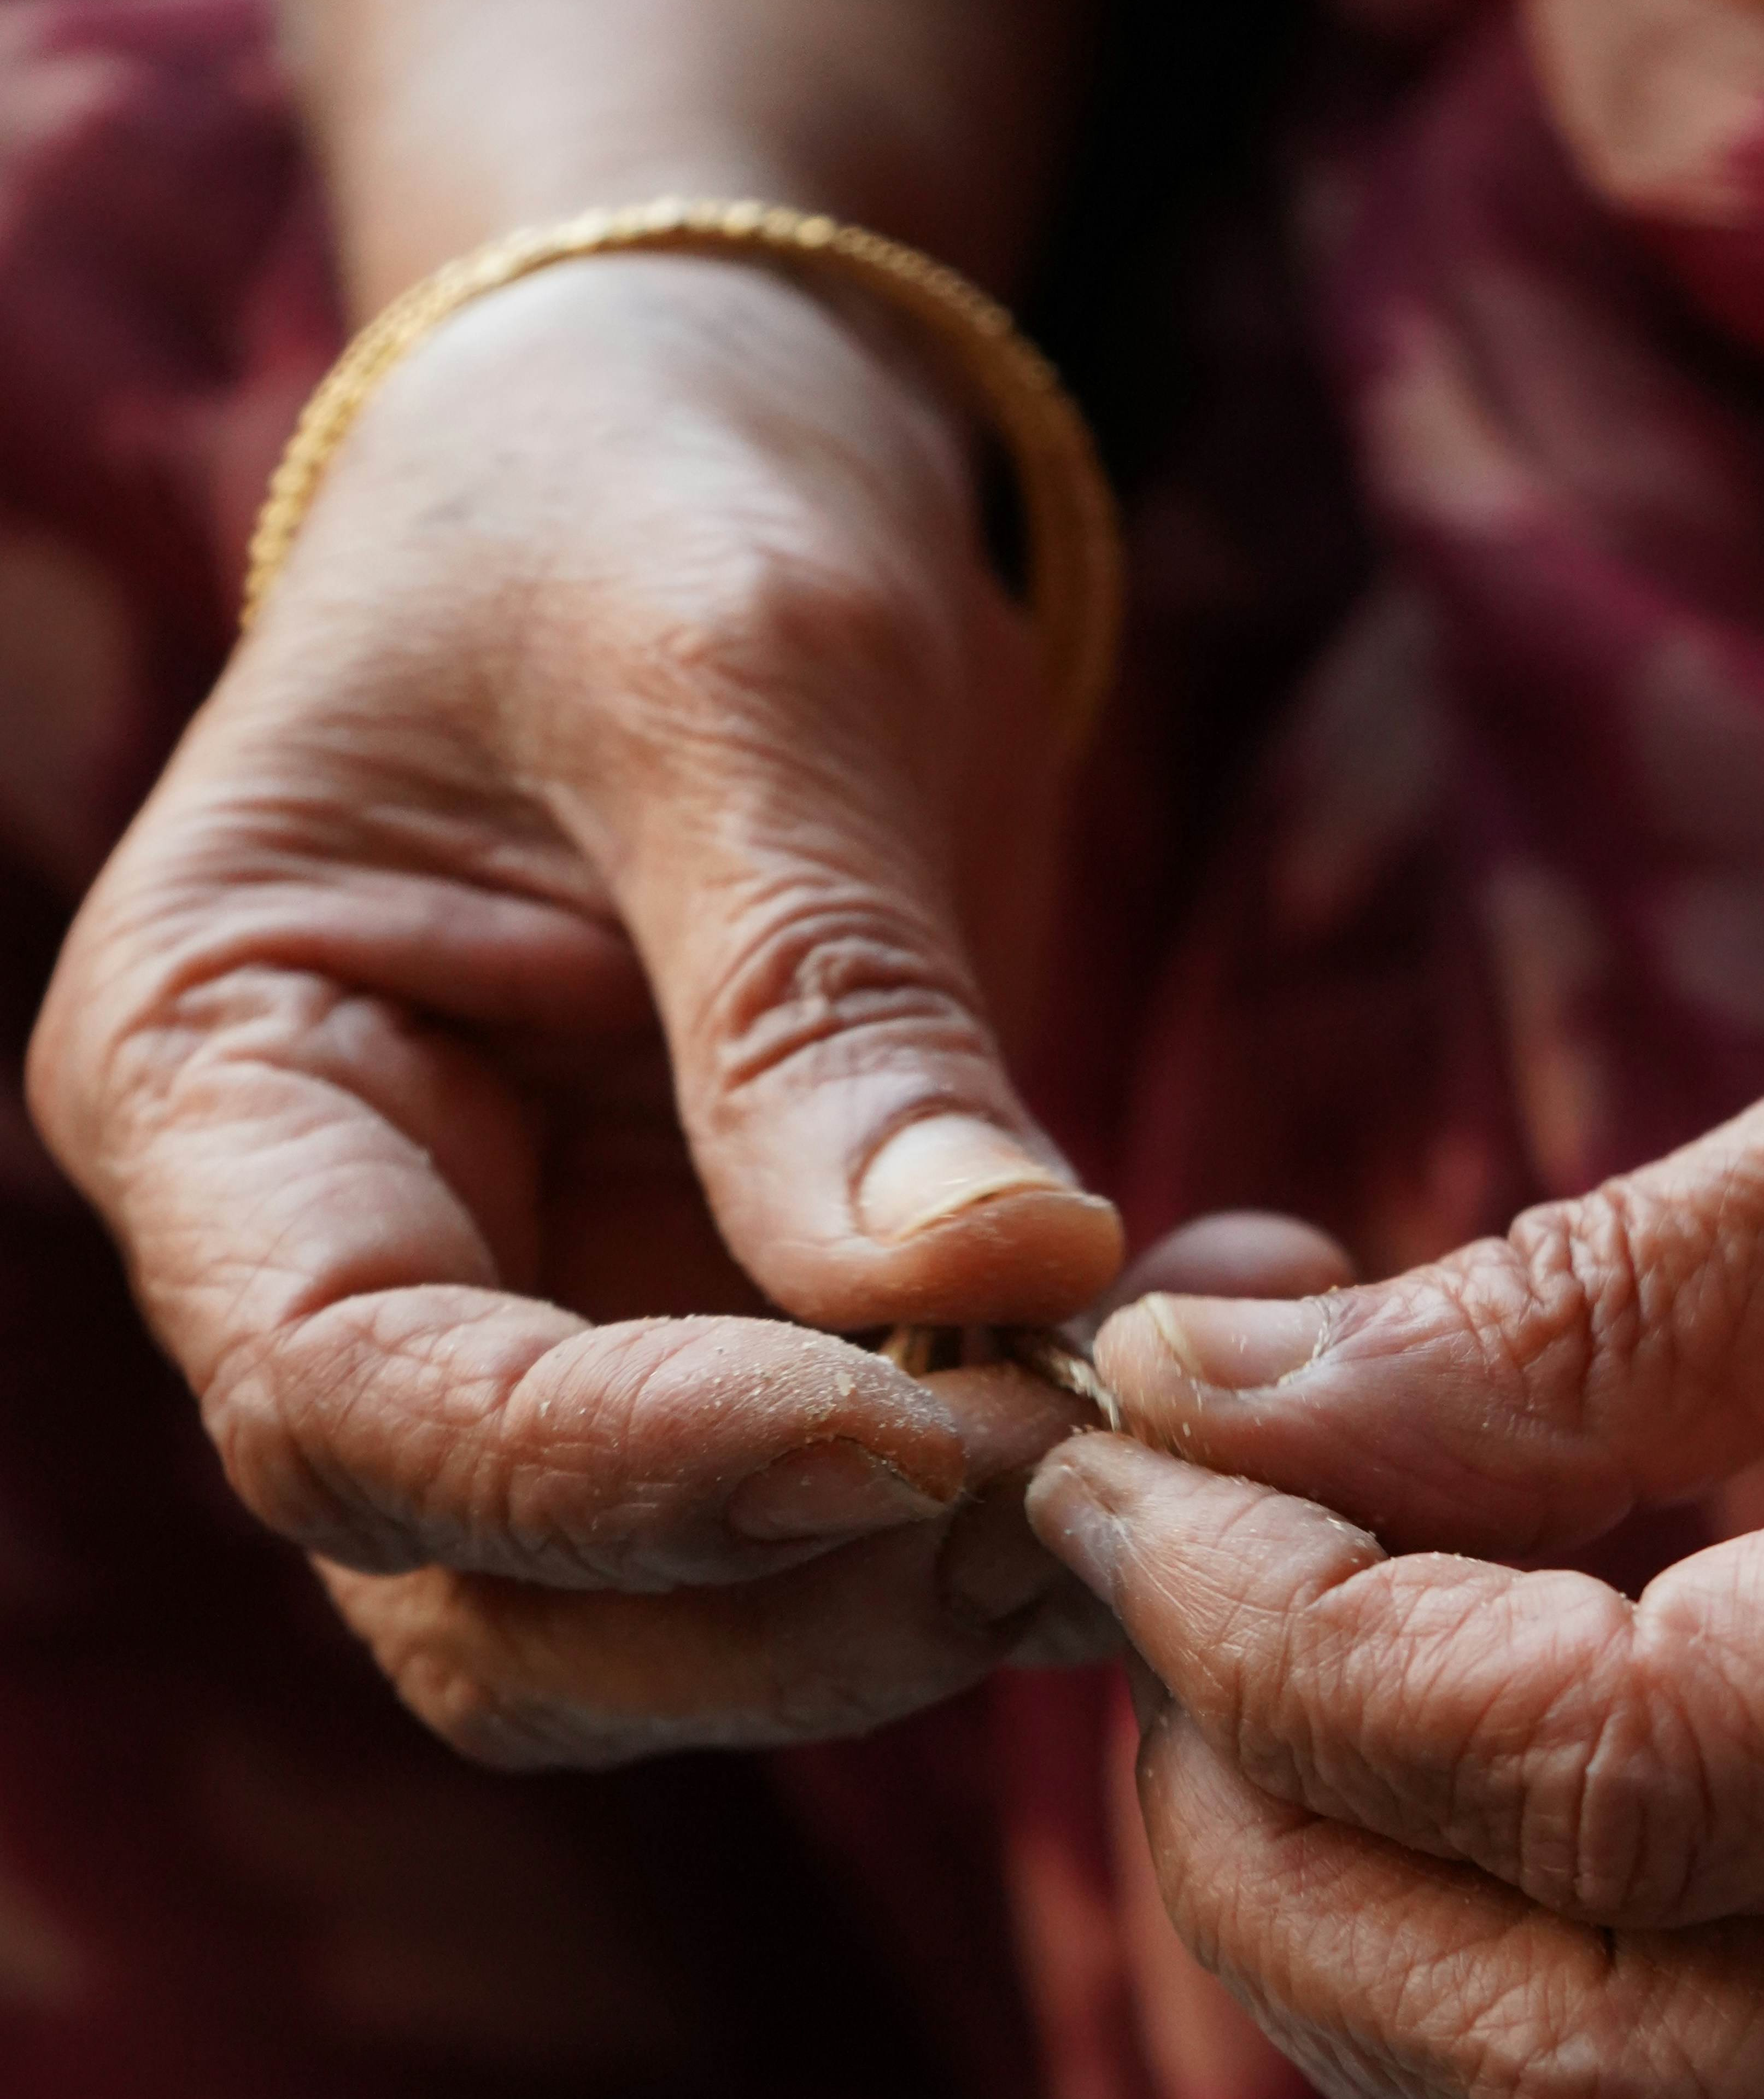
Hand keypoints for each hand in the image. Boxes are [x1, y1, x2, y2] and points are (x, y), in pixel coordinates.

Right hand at [31, 252, 1121, 1761]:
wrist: (700, 464)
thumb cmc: (643, 496)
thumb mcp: (736, 676)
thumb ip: (826, 1001)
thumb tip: (995, 1281)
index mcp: (218, 1092)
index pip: (353, 1406)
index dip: (629, 1473)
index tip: (916, 1435)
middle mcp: (344, 1272)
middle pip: (505, 1607)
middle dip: (800, 1597)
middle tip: (1084, 1475)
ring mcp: (529, 1342)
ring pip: (681, 1634)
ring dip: (935, 1593)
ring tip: (1184, 1429)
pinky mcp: (716, 1360)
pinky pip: (854, 1529)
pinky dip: (1032, 1495)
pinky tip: (1210, 1348)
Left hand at [1030, 890, 1763, 2098]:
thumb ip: (1597, 1302)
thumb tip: (1208, 1408)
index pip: (1606, 1783)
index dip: (1282, 1632)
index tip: (1114, 1451)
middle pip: (1593, 2081)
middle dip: (1269, 1849)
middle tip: (1145, 1574)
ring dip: (1341, 1918)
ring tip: (1252, 1616)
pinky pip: (1705, 2082)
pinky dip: (1474, 1927)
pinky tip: (1413, 1686)